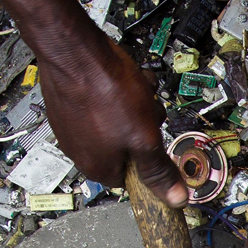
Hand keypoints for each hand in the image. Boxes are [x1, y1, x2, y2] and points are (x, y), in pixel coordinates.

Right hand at [40, 33, 187, 206]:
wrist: (73, 47)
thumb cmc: (103, 89)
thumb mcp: (144, 137)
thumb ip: (158, 171)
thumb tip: (174, 199)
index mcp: (97, 168)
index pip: (134, 180)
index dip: (151, 161)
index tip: (159, 144)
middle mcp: (80, 151)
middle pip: (129, 149)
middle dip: (144, 128)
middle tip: (146, 112)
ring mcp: (74, 126)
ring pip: (120, 123)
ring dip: (135, 106)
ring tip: (134, 89)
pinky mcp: (73, 103)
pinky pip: (104, 103)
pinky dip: (117, 91)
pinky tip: (121, 78)